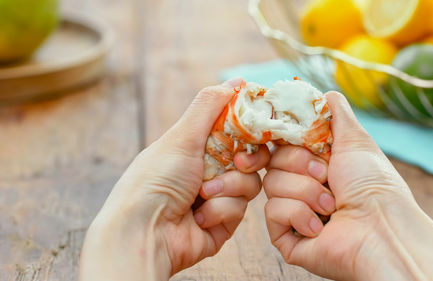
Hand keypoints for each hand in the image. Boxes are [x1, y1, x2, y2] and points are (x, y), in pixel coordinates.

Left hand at [79, 78, 269, 280]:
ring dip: (227, 188)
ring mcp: (217, 198)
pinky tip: (198, 216)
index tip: (257, 128)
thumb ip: (209, 106)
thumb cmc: (156, 179)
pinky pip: (239, 210)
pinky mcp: (222, 223)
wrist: (144, 233)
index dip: (250, 130)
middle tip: (237, 163)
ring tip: (202, 194)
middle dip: (247, 161)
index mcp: (198, 146)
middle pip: (251, 158)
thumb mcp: (182, 136)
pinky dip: (220, 210)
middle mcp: (210, 170)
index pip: (237, 132)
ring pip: (250, 184)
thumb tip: (237, 81)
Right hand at [263, 92, 432, 280]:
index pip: (280, 145)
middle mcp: (302, 186)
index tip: (281, 138)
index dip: (278, 141)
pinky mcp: (286, 236)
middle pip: (273, 162)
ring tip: (332, 205)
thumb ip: (336, 112)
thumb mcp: (354, 138)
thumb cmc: (373, 183)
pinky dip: (298, 214)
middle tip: (327, 176)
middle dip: (301, 166)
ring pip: (271, 186)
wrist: (381, 227)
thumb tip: (325, 93)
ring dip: (305, 192)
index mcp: (314, 164)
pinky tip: (320, 225)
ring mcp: (293, 212)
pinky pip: (272, 213)